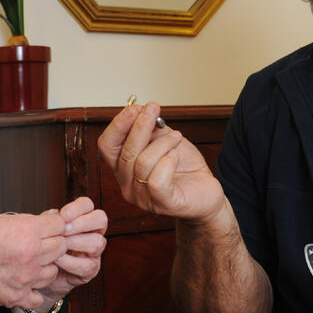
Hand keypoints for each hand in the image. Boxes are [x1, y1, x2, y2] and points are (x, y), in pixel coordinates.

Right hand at [0, 209, 68, 308]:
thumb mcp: (0, 220)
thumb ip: (27, 220)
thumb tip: (49, 217)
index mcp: (27, 233)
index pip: (59, 225)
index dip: (53, 225)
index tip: (47, 228)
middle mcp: (32, 255)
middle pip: (61, 246)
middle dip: (52, 243)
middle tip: (38, 244)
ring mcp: (27, 278)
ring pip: (53, 270)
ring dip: (45, 266)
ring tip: (29, 263)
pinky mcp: (19, 296)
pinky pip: (39, 294)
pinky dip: (34, 289)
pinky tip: (24, 282)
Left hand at [33, 197, 107, 305]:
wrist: (39, 274)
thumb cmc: (43, 248)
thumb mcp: (43, 232)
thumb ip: (49, 221)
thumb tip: (54, 213)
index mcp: (82, 219)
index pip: (88, 205)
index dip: (77, 208)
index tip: (62, 216)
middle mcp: (93, 233)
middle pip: (101, 219)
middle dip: (82, 223)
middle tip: (64, 230)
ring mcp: (94, 252)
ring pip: (97, 242)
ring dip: (76, 242)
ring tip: (59, 246)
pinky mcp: (91, 270)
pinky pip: (87, 265)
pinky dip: (70, 262)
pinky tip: (57, 260)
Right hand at [97, 102, 228, 222]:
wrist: (206, 192)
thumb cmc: (184, 168)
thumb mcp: (164, 142)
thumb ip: (151, 129)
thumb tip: (140, 110)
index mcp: (123, 168)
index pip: (107, 146)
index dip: (117, 126)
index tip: (133, 108)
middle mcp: (128, 185)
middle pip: (125, 153)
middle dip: (140, 127)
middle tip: (154, 109)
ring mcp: (143, 198)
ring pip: (143, 162)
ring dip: (163, 143)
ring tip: (176, 137)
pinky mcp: (163, 204)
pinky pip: (157, 180)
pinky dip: (168, 162)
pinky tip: (176, 156)